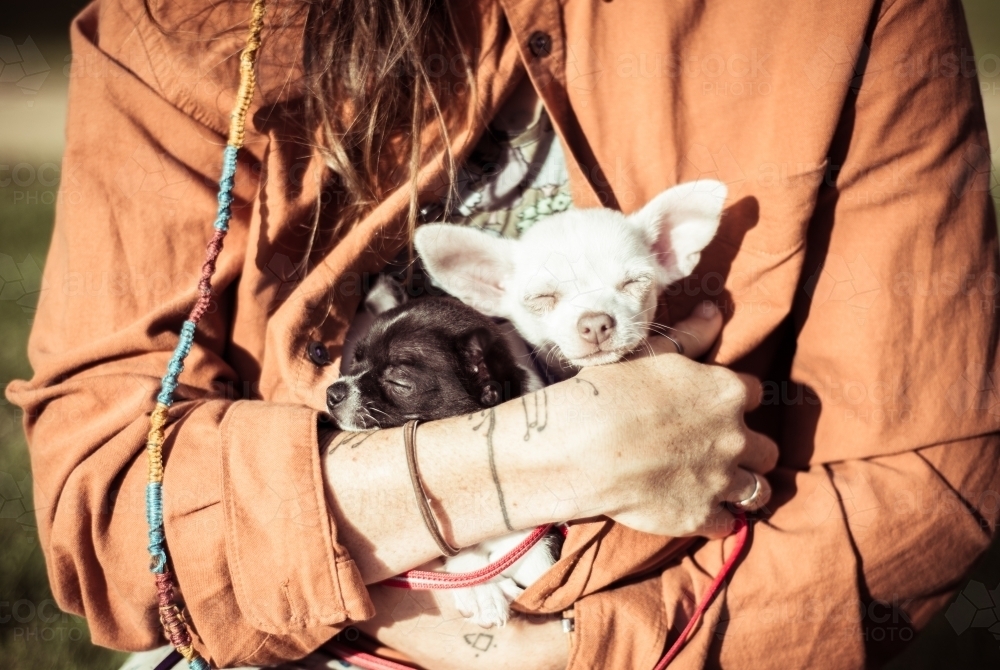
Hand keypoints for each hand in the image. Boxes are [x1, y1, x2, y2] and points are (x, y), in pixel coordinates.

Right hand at [574, 301, 776, 538]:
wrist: (584, 447)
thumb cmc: (612, 392)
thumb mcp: (651, 352)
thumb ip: (691, 335)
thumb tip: (715, 310)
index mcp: (726, 392)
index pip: (753, 393)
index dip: (734, 400)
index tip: (714, 407)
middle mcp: (735, 437)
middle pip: (766, 448)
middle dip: (748, 449)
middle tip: (720, 450)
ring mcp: (721, 481)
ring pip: (758, 490)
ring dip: (744, 487)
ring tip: (722, 486)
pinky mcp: (701, 516)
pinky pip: (728, 524)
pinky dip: (716, 519)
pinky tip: (699, 511)